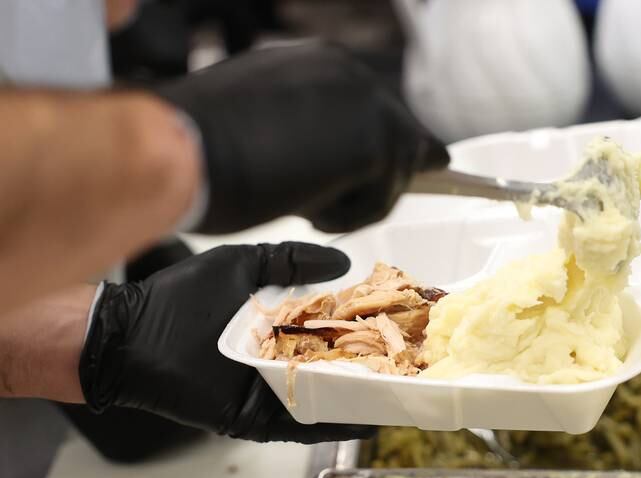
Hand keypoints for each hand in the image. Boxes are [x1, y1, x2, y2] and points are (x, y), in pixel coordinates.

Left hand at [79, 242, 373, 442]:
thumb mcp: (245, 264)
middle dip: (371, 364)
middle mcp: (278, 358)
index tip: (398, 320)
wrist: (133, 333)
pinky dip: (330, 423)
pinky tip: (364, 418)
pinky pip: (297, 423)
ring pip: (322, 396)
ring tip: (402, 391)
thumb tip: (343, 261)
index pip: (331, 326)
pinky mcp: (253, 416)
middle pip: (333, 364)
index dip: (364, 324)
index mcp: (279, 324)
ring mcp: (267, 389)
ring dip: (359, 396)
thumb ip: (291, 260)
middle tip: (414, 361)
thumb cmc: (183, 295)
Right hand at [154, 39, 449, 234]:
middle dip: (385, 176)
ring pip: (391, 172)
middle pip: (399, 136)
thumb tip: (344, 160)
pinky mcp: (375, 141)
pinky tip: (303, 207)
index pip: (374, 108)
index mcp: (319, 66)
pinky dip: (348, 216)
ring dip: (353, 200)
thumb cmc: (199, 146)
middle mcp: (350, 74)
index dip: (394, 141)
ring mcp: (366, 103)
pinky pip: (381, 199)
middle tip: (359, 202)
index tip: (430, 159)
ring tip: (299, 202)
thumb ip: (312, 134)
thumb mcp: (264, 127)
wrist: (178, 147)